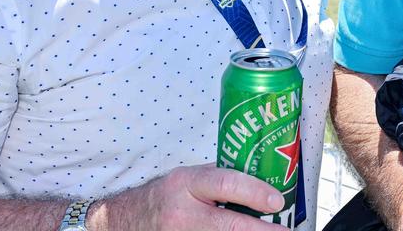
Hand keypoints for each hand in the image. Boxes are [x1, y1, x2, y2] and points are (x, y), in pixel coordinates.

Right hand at [93, 164, 286, 230]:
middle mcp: (182, 213)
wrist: (125, 220)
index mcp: (187, 183)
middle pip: (229, 225)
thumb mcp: (187, 178)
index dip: (256, 193)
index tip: (277, 202)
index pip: (227, 184)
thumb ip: (218, 179)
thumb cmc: (164, 195)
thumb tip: (260, 180)